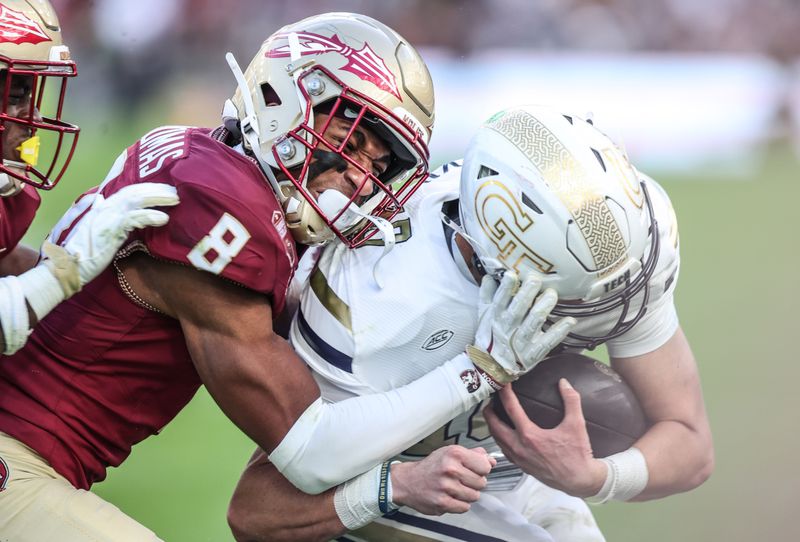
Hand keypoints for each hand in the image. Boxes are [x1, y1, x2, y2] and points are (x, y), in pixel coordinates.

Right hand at [44, 183, 178, 295]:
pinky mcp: (111, 228)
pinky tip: (164, 219)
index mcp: (103, 206)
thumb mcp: (96, 230)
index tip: (163, 186)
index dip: (145, 186)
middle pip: (135, 191)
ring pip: (137, 199)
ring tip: (175, 200)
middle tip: (175, 192)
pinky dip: (150, 216)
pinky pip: (134, 218)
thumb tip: (105, 203)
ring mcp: (107, 215)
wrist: (68, 265)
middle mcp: (105, 206)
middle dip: (157, 189)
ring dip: (158, 198)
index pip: (127, 190)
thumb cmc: (83, 252)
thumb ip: (106, 217)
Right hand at [390, 446, 495, 514]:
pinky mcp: (442, 502)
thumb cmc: (432, 466)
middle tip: (463, 480)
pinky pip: (465, 507)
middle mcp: (451, 469)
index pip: (485, 466)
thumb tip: (492, 461)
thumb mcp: (450, 453)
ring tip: (456, 488)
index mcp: (454, 453)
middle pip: (481, 482)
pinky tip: (452, 497)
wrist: (408, 481)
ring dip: (468, 494)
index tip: (476, 470)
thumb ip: (473, 455)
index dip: (482, 469)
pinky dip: (460, 504)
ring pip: (474, 496)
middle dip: (475, 483)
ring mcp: (446, 487)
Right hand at [467, 273, 575, 386]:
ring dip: (543, 308)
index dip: (505, 288)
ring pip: (533, 323)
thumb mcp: (484, 315)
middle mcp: (508, 328)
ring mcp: (522, 341)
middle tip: (536, 279)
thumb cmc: (490, 336)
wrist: (492, 366)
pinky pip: (548, 342)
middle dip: (527, 293)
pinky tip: (570, 321)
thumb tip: (490, 276)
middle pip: (518, 309)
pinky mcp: (534, 353)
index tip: (512, 274)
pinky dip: (559, 332)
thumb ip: (486, 295)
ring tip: (551, 294)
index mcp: (496, 317)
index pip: (500, 301)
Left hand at [484, 379, 606, 497]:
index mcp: (530, 435)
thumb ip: (571, 400)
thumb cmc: (577, 454)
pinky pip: (504, 450)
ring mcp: (519, 459)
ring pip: (497, 439)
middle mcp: (520, 447)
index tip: (502, 384)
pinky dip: (499, 439)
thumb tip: (564, 383)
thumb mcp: (577, 424)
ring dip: (492, 426)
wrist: (579, 480)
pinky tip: (503, 434)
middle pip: (494, 426)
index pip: (511, 409)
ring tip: (493, 415)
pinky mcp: (521, 466)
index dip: (505, 394)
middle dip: (489, 412)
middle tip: (489, 400)